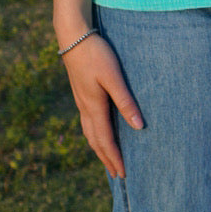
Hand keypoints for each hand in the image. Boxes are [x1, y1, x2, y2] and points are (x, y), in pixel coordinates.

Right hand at [61, 33, 142, 178]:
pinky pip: (87, 122)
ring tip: (107, 158)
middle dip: (106, 158)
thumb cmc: (96, 54)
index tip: (122, 174)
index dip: (114, 158)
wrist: (72, 36)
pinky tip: (98, 131)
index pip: (105, 140)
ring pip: (89, 132)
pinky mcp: (81, 93)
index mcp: (94, 107)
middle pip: (95, 141)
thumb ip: (125, 101)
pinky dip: (94, 135)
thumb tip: (139, 127)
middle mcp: (85, 108)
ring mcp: (81, 101)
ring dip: (99, 148)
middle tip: (116, 175)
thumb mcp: (113, 76)